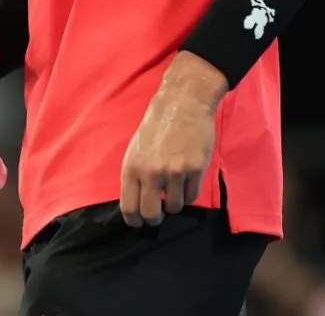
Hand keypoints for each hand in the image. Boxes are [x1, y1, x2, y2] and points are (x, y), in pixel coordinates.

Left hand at [120, 52, 227, 227]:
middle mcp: (151, 172)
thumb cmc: (158, 124)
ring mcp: (174, 171)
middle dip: (155, 218)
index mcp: (132, 166)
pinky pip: (192, 196)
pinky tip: (187, 180)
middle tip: (160, 212)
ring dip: (175, 202)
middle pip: (151, 214)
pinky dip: (189, 193)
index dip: (135, 221)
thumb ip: (136, 175)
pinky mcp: (194, 169)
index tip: (140, 222)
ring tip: (175, 187)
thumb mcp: (136, 148)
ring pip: (175, 207)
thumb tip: (138, 202)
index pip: (129, 208)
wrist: (183, 102)